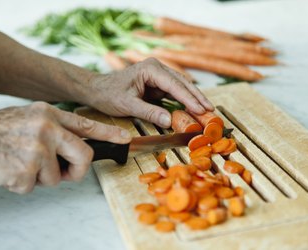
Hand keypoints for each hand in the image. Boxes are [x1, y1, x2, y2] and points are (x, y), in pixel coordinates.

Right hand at [0, 102, 130, 193]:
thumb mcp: (31, 118)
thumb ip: (56, 130)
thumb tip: (79, 148)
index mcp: (49, 114)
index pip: (87, 125)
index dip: (109, 133)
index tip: (125, 139)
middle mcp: (46, 128)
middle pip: (84, 156)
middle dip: (77, 170)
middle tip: (64, 172)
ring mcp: (36, 149)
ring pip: (57, 177)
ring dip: (41, 177)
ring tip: (20, 163)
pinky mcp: (24, 170)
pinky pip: (35, 186)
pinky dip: (23, 184)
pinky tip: (10, 169)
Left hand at [78, 58, 213, 127]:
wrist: (97, 89)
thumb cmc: (108, 94)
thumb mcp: (128, 105)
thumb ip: (149, 112)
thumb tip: (169, 122)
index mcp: (150, 69)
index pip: (175, 85)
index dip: (190, 98)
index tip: (202, 110)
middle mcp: (157, 68)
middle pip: (183, 83)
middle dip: (197, 97)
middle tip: (211, 110)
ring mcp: (158, 75)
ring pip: (181, 86)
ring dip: (193, 98)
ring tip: (206, 110)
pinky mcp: (157, 83)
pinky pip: (174, 92)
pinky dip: (184, 100)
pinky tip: (193, 108)